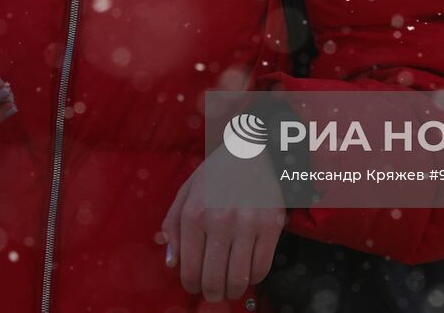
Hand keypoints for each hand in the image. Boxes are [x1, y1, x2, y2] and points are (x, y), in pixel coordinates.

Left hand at [160, 146, 285, 301]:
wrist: (252, 151)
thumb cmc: (215, 174)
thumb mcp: (185, 192)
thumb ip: (172, 227)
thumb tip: (172, 263)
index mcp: (194, 214)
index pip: (189, 269)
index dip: (191, 284)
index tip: (195, 284)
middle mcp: (220, 221)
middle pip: (213, 280)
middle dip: (211, 293)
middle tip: (213, 291)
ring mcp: (248, 224)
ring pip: (238, 279)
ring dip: (233, 290)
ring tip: (231, 286)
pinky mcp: (272, 225)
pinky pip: (262, 268)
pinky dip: (253, 278)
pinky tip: (248, 271)